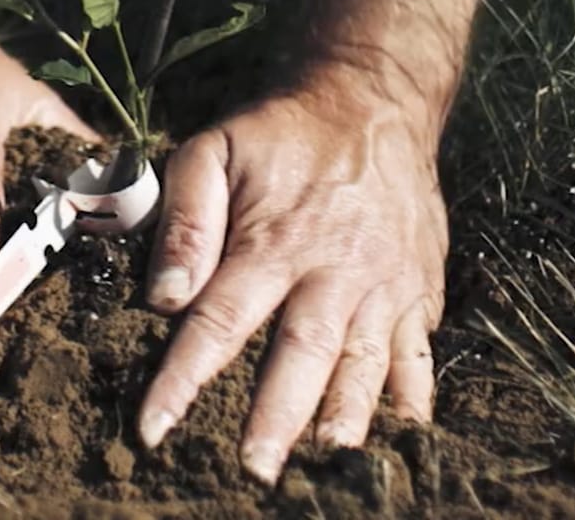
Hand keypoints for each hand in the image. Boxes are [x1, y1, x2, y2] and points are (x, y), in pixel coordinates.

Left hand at [136, 62, 449, 483]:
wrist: (376, 104)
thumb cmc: (281, 135)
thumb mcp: (213, 149)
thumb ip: (187, 219)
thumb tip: (165, 296)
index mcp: (274, 240)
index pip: (220, 319)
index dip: (185, 377)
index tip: (155, 428)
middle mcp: (333, 269)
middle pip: (301, 354)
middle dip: (276, 418)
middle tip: (252, 470)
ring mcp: (383, 284)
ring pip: (365, 363)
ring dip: (346, 418)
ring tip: (329, 466)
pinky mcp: (419, 292)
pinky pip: (418, 356)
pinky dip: (413, 402)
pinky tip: (403, 440)